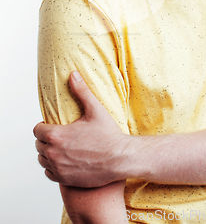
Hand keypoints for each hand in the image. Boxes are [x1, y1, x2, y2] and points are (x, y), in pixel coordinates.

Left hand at [33, 71, 129, 186]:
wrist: (120, 159)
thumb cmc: (108, 134)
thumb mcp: (95, 110)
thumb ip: (81, 91)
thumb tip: (73, 74)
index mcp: (57, 135)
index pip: (37, 130)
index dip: (43, 126)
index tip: (52, 125)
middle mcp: (53, 153)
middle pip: (38, 145)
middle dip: (46, 139)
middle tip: (59, 135)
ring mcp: (58, 168)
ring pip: (42, 160)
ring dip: (48, 153)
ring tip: (61, 147)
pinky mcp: (64, 180)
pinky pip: (49, 173)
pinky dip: (53, 167)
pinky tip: (64, 160)